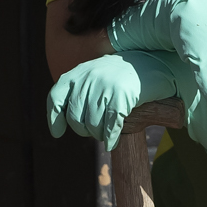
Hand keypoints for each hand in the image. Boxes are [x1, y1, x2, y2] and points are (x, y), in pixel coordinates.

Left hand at [47, 51, 180, 150]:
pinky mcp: (121, 96)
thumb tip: (63, 122)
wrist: (153, 63)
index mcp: (78, 73)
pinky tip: (112, 142)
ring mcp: (105, 87)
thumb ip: (79, 93)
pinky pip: (110, 127)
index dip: (54, 118)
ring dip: (99, 135)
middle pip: (74, 117)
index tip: (58, 133)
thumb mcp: (95, 77)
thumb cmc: (122, 76)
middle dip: (83, 130)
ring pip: (92, 125)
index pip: (56, 97)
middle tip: (95, 131)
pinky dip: (110, 139)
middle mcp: (88, 78)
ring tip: (106, 133)